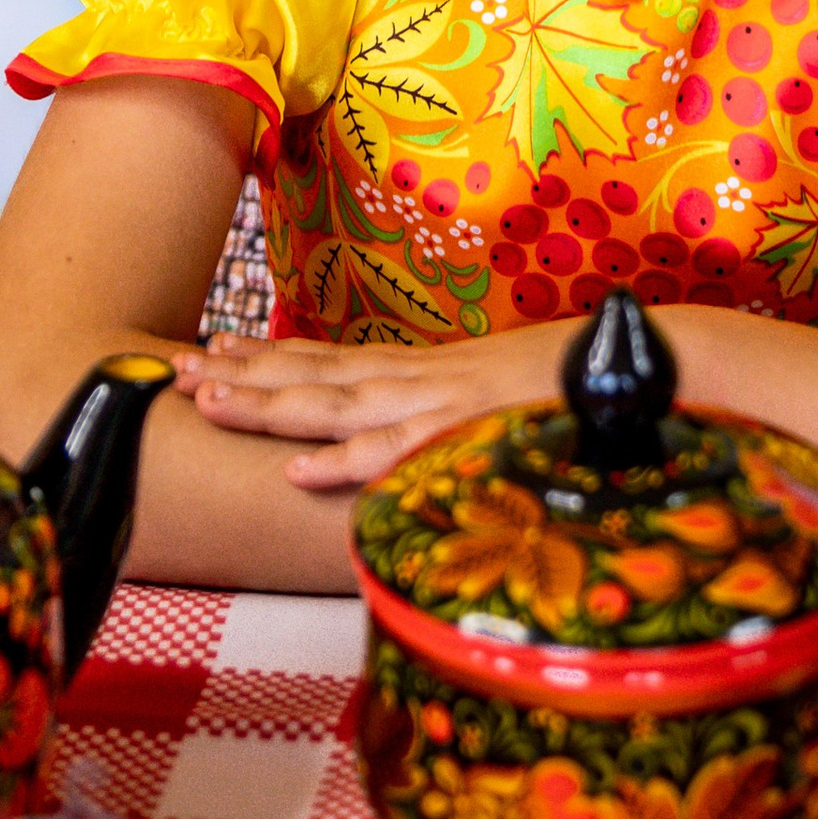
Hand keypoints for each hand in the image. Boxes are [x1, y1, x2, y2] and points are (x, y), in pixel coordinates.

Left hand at [174, 323, 569, 487]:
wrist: (647, 361)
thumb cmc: (575, 383)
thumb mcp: (498, 393)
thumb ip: (454, 409)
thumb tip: (422, 429)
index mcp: (424, 369)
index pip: (330, 356)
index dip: (267, 352)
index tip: (211, 346)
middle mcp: (419, 377)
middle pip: (313, 372)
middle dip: (240, 372)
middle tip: (171, 367)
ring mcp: (439, 401)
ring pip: (335, 404)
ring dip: (267, 405)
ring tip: (205, 402)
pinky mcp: (465, 432)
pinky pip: (394, 454)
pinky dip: (342, 463)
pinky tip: (296, 472)